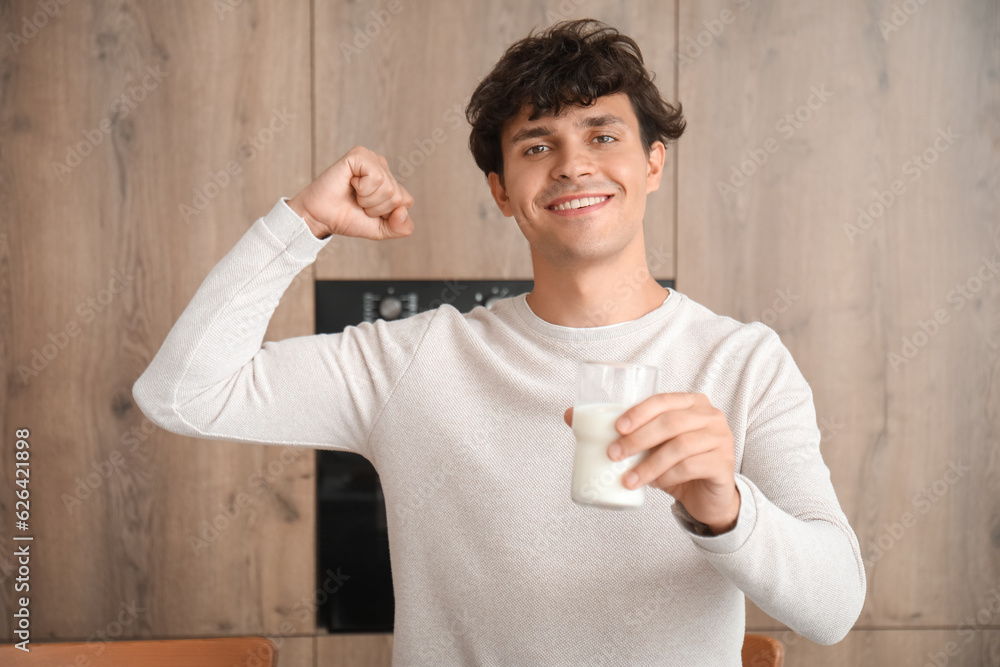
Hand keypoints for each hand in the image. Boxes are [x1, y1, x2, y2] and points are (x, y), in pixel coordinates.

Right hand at [288, 145, 414, 239]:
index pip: (406, 202)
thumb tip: (403, 209)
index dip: (386, 214)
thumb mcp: (380, 229)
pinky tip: (350, 183)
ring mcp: (372, 159)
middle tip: (358, 203)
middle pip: (397, 196)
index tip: (368, 211)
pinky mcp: (360, 154)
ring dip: (368, 200)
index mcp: (391, 182)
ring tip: (354, 194)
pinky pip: (376, 177)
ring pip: (388, 187)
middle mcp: (383, 167)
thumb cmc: (347, 218)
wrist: (321, 217)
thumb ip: (401, 227)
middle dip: (376, 208)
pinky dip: (362, 189)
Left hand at [564, 393, 739, 533]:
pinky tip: (654, 485)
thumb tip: (571, 416)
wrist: (707, 495)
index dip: (639, 412)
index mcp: (691, 402)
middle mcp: (709, 416)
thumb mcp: (649, 444)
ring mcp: (720, 439)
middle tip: (613, 455)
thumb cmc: (674, 463)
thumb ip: (622, 430)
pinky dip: (668, 476)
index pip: (663, 400)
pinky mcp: (723, 464)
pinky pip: (691, 467)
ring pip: (679, 447)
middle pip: (670, 423)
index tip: (616, 428)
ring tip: (628, 479)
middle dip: (637, 439)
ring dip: (649, 464)